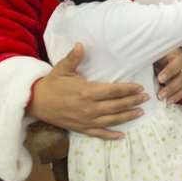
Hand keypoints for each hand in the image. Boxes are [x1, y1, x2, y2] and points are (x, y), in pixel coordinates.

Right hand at [27, 43, 147, 139]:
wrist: (36, 102)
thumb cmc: (51, 84)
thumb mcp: (62, 69)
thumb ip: (73, 58)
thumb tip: (81, 45)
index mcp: (87, 92)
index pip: (113, 91)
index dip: (128, 89)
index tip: (139, 88)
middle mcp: (89, 108)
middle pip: (117, 105)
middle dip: (133, 101)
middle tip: (146, 98)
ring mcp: (86, 120)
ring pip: (112, 120)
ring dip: (128, 116)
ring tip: (141, 112)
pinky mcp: (81, 129)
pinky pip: (100, 134)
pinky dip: (111, 135)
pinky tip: (122, 135)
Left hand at [155, 47, 181, 102]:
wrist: (178, 55)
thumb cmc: (165, 54)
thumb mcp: (160, 53)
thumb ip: (152, 57)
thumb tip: (139, 62)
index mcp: (178, 57)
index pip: (175, 65)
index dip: (169, 72)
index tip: (159, 79)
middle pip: (181, 78)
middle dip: (171, 87)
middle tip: (159, 95)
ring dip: (174, 94)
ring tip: (164, 100)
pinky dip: (177, 97)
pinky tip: (169, 102)